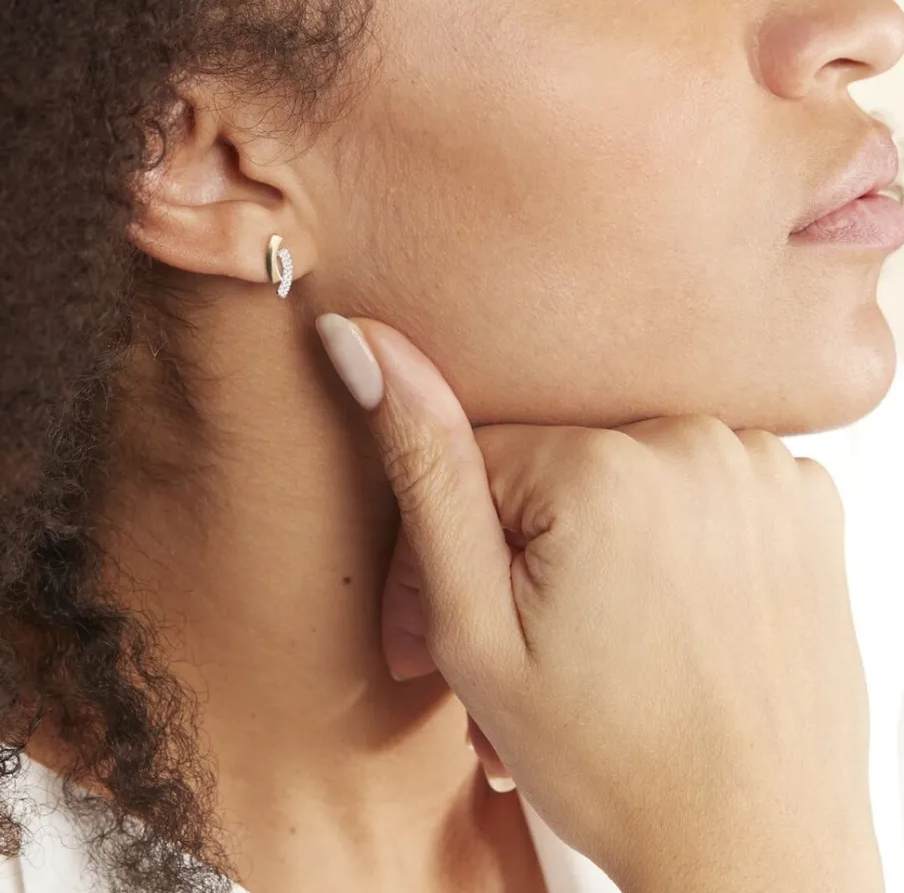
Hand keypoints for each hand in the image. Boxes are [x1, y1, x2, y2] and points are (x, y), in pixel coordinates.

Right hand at [316, 314, 882, 892]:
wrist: (755, 848)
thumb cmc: (607, 757)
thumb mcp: (475, 628)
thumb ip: (424, 471)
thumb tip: (364, 343)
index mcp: (603, 466)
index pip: (481, 456)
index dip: (460, 541)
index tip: (471, 616)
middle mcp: (697, 440)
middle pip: (559, 461)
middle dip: (531, 540)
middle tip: (537, 639)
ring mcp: (766, 466)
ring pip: (630, 469)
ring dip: (606, 536)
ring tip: (607, 632)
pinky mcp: (810, 499)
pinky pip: (705, 481)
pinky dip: (679, 530)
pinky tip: (676, 606)